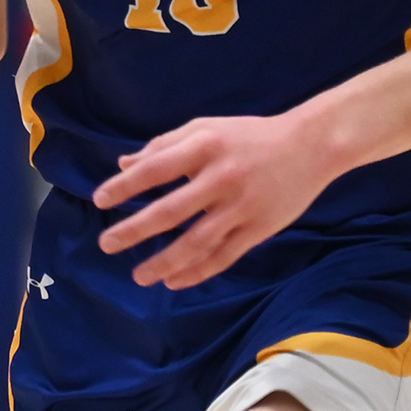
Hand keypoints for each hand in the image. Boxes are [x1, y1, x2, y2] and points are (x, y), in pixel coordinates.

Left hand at [93, 113, 335, 289]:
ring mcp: (241, 206)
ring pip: (196, 242)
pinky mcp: (259, 228)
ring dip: (164, 262)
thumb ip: (164, 145)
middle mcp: (221, 177)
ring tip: (139, 276)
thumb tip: (123, 165)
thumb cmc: (250, 135)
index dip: (124, 186)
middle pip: (170, 211)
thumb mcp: (207, 128)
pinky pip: (224, 256)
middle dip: (134, 230)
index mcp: (205, 146)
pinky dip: (198, 272)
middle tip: (107, 244)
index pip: (155, 169)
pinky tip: (175, 281)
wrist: (311, 145)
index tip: (99, 200)